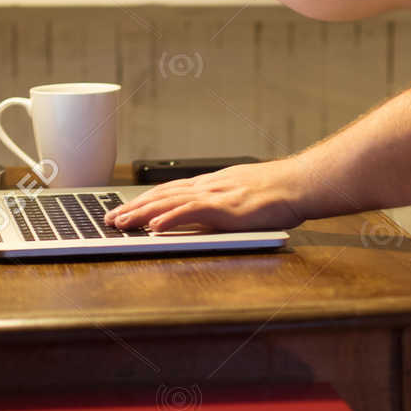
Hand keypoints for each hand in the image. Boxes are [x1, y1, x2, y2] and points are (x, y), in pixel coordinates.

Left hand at [104, 162, 306, 233]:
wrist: (300, 184)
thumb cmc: (280, 192)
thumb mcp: (244, 195)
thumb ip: (223, 204)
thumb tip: (208, 216)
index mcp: (212, 184)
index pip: (169, 191)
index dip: (144, 200)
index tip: (124, 209)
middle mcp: (208, 186)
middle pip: (161, 195)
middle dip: (133, 207)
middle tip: (110, 219)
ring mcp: (216, 195)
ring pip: (170, 202)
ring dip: (142, 213)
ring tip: (122, 223)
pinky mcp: (226, 207)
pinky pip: (192, 212)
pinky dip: (171, 218)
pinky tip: (154, 225)